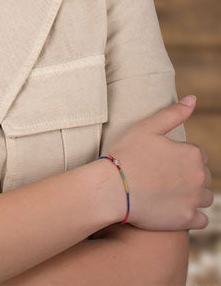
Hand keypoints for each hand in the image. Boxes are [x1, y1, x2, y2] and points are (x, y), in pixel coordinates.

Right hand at [108, 96, 213, 230]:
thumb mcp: (147, 127)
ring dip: (192, 195)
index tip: (160, 159)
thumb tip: (193, 99)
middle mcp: (200, 177)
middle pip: (202, 176)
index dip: (178, 155)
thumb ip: (173, 113)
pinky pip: (201, 219)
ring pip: (204, 197)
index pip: (197, 154)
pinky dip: (191, 214)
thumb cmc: (127, 154)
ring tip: (166, 192)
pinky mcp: (188, 219)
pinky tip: (172, 208)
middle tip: (160, 176)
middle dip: (187, 175)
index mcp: (192, 153)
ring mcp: (195, 200)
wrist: (112, 188)